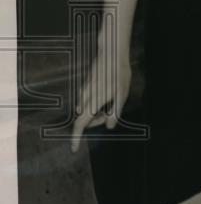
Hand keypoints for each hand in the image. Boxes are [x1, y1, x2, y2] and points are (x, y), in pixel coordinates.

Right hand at [70, 32, 130, 152]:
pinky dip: (95, 104)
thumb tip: (109, 126)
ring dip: (97, 112)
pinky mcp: (86, 86)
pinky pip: (88, 101)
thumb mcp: (122, 95)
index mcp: (92, 102)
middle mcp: (84, 98)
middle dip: (96, 122)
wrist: (112, 54)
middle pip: (84, 119)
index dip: (77, 138)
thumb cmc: (118, 74)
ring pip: (87, 110)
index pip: (80, 124)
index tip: (74, 149)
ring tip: (113, 100)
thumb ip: (115, 112)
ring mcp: (84, 91)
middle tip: (112, 113)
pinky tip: (108, 94)